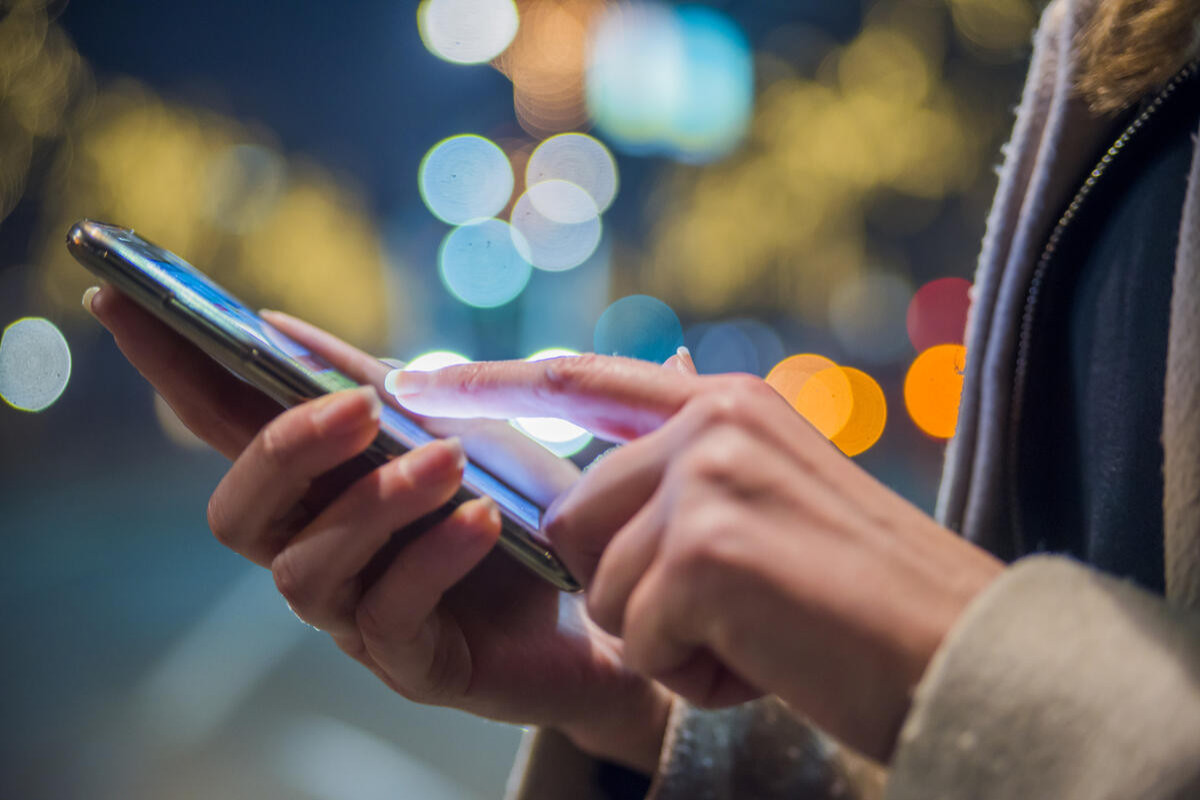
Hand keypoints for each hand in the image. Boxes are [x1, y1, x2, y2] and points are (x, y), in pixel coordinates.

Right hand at [85, 286, 671, 772]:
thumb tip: (273, 325)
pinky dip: (435, 557)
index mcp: (318, 488)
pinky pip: (393, 615)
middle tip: (359, 408)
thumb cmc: (520, 503)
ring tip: (450, 462)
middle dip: (285, 454)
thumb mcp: (452, 422)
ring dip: (374, 503)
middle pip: (236, 515)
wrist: (610, 590)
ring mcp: (357, 616)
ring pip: (305, 570)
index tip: (121, 295)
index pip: (222, 426)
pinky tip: (486, 522)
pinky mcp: (414, 665)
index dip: (168, 368)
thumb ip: (368, 382)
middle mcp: (317, 552)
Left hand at [387, 354, 1004, 761]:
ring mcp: (709, 479)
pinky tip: (767, 658)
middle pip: (577, 518)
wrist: (969, 655)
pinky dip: (695, 671)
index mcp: (730, 407)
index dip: (499, 386)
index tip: (415, 381)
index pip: (591, 384)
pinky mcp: (708, 548)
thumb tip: (600, 478)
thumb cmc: (866, 599)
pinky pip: (641, 635)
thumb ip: (693, 477)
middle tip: (730, 612)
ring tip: (759, 634)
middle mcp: (714, 425)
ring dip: (669, 636)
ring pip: (603, 585)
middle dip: (631, 589)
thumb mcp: (779, 506)